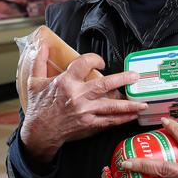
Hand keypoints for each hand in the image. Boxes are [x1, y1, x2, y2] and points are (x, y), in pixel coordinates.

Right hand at [20, 43, 146, 162]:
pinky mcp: (88, 123)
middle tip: (136, 76)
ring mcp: (85, 111)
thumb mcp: (35, 81)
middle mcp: (77, 96)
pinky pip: (109, 121)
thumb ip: (39, 61)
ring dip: (129, 104)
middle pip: (104, 85)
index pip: (85, 63)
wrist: (38, 132)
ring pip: (111, 106)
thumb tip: (42, 44)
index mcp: (65, 82)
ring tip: (143, 102)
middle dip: (122, 79)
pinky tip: (133, 116)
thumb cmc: (38, 106)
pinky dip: (122, 119)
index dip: (95, 59)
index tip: (101, 62)